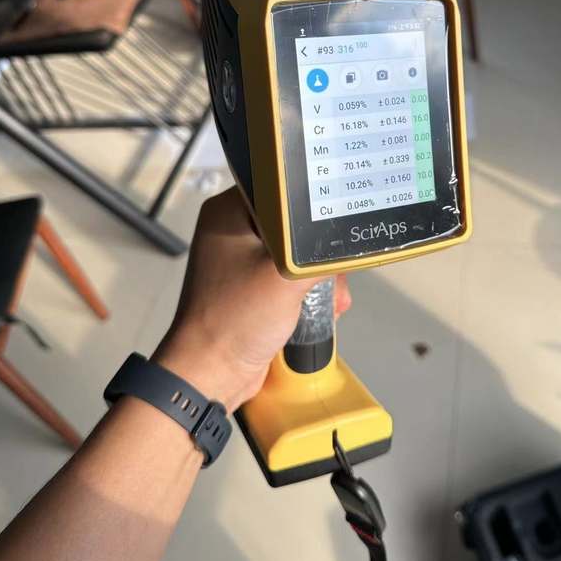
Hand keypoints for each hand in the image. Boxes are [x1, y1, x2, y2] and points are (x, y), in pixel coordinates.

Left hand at [153, 187, 350, 410]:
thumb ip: (320, 248)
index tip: (342, 214)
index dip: (313, 199)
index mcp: (229, 211)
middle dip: (322, 248)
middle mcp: (233, 228)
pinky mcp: (254, 285)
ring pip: (298, 250)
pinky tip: (327, 307)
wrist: (211, 375)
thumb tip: (349, 234)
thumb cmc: (236, 319)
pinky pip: (291, 274)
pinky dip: (311, 289)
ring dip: (321, 274)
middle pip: (295, 221)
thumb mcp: (285, 274)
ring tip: (335, 297)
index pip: (281, 185)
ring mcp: (242, 259)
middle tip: (338, 269)